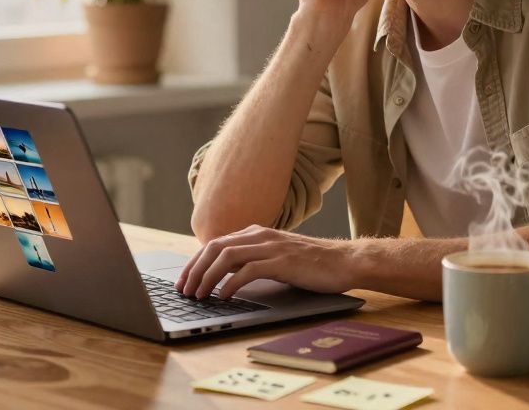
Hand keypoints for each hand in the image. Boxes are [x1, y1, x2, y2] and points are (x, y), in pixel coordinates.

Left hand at [174, 225, 362, 300]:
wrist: (345, 261)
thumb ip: (253, 259)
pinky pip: (248, 270)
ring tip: (199, 295)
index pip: (215, 244)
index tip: (183, 280)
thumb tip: (224, 275)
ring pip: (227, 257)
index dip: (195, 262)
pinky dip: (231, 283)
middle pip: (215, 248)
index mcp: (257, 233)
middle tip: (184, 290)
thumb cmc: (312, 264)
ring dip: (207, 277)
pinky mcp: (282, 262)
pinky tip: (223, 296)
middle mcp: (261, 236)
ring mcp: (272, 247)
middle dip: (194, 269)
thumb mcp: (277, 257)